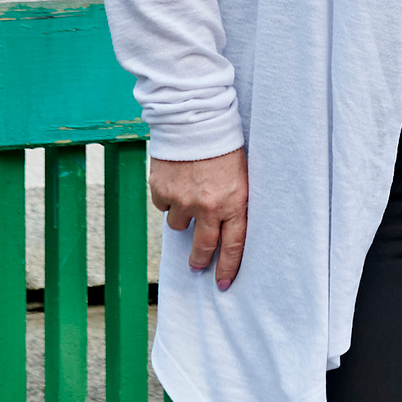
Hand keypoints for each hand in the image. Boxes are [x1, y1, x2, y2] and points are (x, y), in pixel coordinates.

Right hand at [152, 149, 249, 289]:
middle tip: (197, 265)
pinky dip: (168, 198)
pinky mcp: (161, 190)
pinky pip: (162, 205)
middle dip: (199, 260)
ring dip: (183, 216)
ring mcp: (182, 199)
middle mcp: (207, 205)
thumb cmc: (224, 144)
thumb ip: (233, 202)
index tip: (222, 283)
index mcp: (234, 201)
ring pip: (178, 225)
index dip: (227, 267)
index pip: (233, 245)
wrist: (195, 118)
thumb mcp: (240, 174)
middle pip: (203, 246)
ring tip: (188, 194)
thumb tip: (224, 229)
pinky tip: (176, 181)